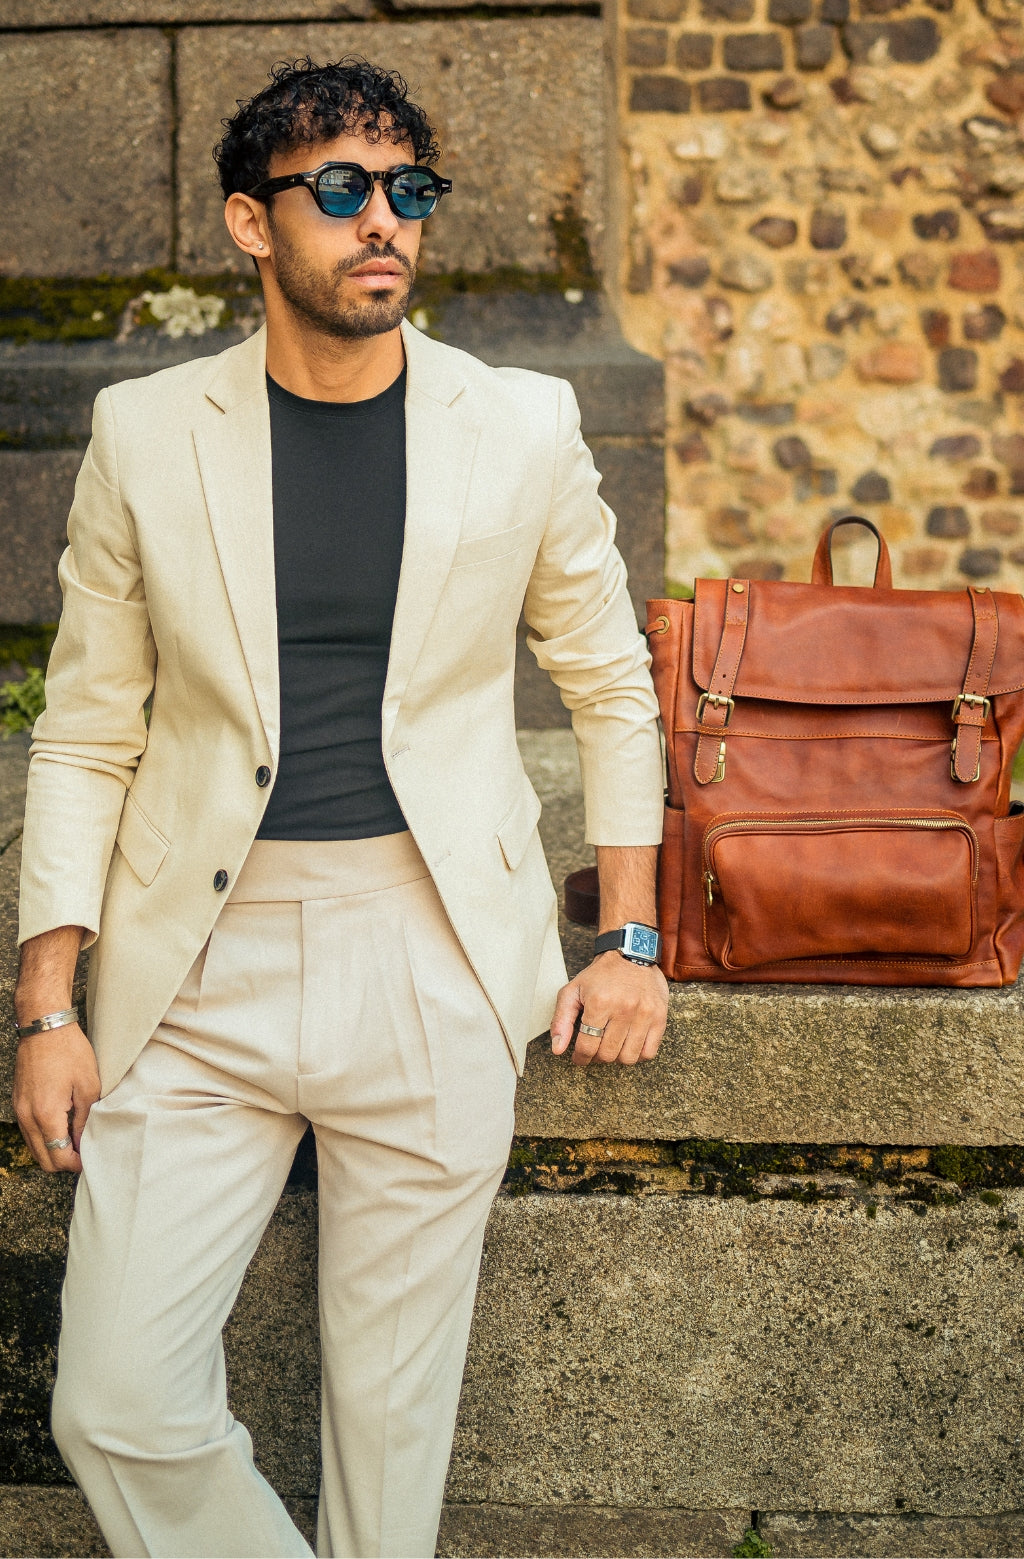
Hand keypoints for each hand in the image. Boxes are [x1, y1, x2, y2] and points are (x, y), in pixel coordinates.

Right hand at [12, 1023, 99, 1172]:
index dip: (75, 1164)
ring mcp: (19, 1110)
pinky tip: (61, 1128)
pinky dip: (43, 1137)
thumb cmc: (69, 1051)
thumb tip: (81, 1143)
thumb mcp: (88, 1086)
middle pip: (43, 1159)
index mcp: (46, 1114)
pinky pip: (29, 1132)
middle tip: (83, 1153)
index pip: (58, 1156)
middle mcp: (27, 1117)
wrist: (44, 1027)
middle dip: (63, 1162)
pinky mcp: (17, 1103)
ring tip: (74, 1141)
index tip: (89, 1159)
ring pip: (34, 1147)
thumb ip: (84, 1119)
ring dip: (52, 1150)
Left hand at [550, 952, 668, 1066]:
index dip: (580, 1058)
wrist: (631, 954)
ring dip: (617, 1058)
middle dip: (597, 1057)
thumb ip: (561, 1020)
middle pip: (608, 1054)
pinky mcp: (660, 1017)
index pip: (587, 1046)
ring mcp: (644, 1014)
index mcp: (599, 1003)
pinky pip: (648, 1052)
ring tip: (612, 1046)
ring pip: (628, 1058)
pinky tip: (629, 1044)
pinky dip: (637, 1055)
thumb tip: (557, 1049)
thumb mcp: (572, 991)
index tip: (579, 1058)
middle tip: (595, 1049)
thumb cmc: (600, 975)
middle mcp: (623, 1009)